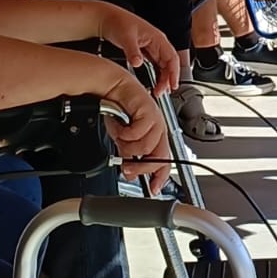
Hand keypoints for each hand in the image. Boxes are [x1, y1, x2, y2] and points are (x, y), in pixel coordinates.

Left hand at [97, 5, 180, 95]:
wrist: (107, 18)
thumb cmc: (118, 22)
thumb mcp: (126, 37)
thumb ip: (133, 51)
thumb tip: (138, 63)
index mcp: (158, 38)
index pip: (172, 58)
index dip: (174, 73)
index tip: (172, 85)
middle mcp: (158, 43)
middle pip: (170, 64)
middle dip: (168, 80)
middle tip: (161, 92)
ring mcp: (152, 47)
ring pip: (164, 66)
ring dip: (163, 79)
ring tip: (158, 91)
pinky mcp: (146, 51)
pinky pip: (156, 65)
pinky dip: (157, 75)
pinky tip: (154, 83)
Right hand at [102, 70, 172, 194]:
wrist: (112, 87)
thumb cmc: (119, 110)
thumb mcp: (123, 139)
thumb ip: (129, 156)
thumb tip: (129, 173)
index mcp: (156, 137)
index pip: (164, 162)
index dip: (160, 178)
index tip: (153, 190)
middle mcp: (158, 129)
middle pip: (159, 158)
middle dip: (141, 167)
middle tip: (126, 167)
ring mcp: (155, 120)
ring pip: (145, 148)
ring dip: (127, 146)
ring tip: (118, 137)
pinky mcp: (148, 111)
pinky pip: (137, 133)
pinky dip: (123, 133)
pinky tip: (118, 126)